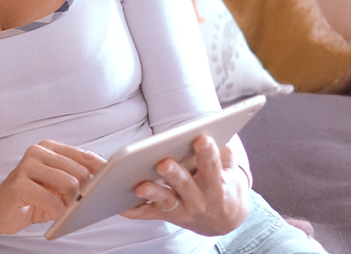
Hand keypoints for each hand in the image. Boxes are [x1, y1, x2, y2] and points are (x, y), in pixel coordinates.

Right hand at [0, 141, 105, 235]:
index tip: (113, 184)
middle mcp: (37, 152)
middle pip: (80, 171)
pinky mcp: (19, 185)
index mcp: (48, 148)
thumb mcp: (57, 186)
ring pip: (69, 184)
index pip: (85, 156)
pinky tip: (54, 215)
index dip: (102, 171)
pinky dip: (58, 212)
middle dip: (85, 193)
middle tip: (81, 206)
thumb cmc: (31, 198)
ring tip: (66, 211)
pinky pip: (51, 200)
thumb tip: (106, 182)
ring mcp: (26, 166)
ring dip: (72, 203)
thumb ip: (75, 178)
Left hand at [122, 135, 248, 235]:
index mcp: (216, 185)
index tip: (201, 138)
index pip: (212, 167)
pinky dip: (132, 209)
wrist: (224, 220)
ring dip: (152, 193)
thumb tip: (211, 131)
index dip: (207, 154)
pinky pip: (146, 213)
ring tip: (139, 186)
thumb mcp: (232, 171)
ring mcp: (182, 210)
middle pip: (185, 186)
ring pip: (165, 201)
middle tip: (163, 163)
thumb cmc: (224, 185)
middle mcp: (199, 200)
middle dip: (174, 174)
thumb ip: (223, 154)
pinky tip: (118, 203)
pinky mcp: (166, 216)